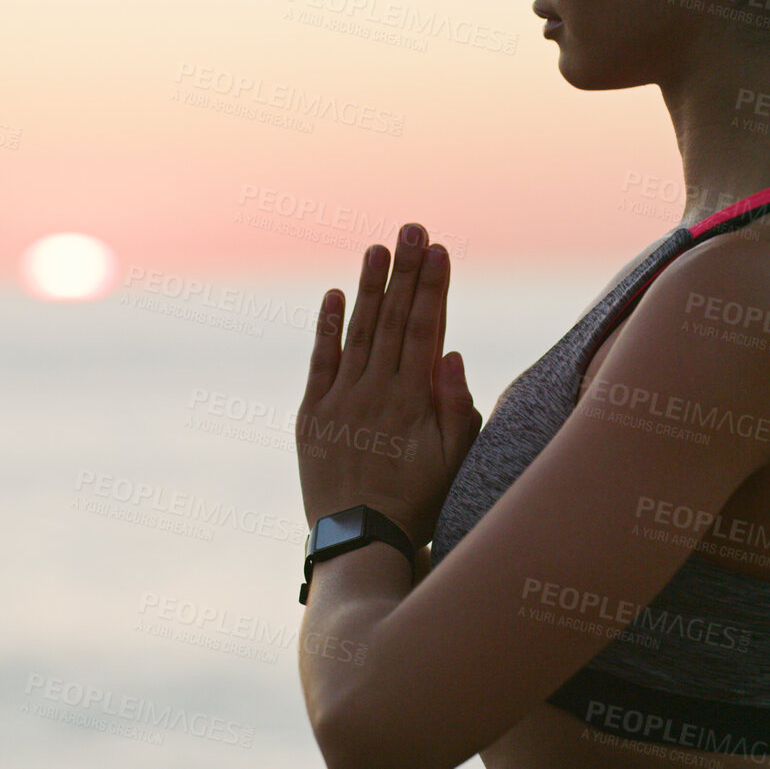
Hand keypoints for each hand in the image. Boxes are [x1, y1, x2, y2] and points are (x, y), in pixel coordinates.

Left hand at [295, 223, 484, 547]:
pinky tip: (335, 294)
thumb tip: (450, 353)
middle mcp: (375, 392)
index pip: (426, 328)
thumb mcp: (454, 461)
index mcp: (413, 400)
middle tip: (412, 228)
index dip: (432, 286)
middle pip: (394, 319)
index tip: (439, 250)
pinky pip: (320, 361)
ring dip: (369, 287)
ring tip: (378, 248)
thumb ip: (456, 406)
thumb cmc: (417, 502)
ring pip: (358, 332)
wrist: (359, 540)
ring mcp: (340, 400)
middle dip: (405, 271)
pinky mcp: (312, 414)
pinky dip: (327, 327)